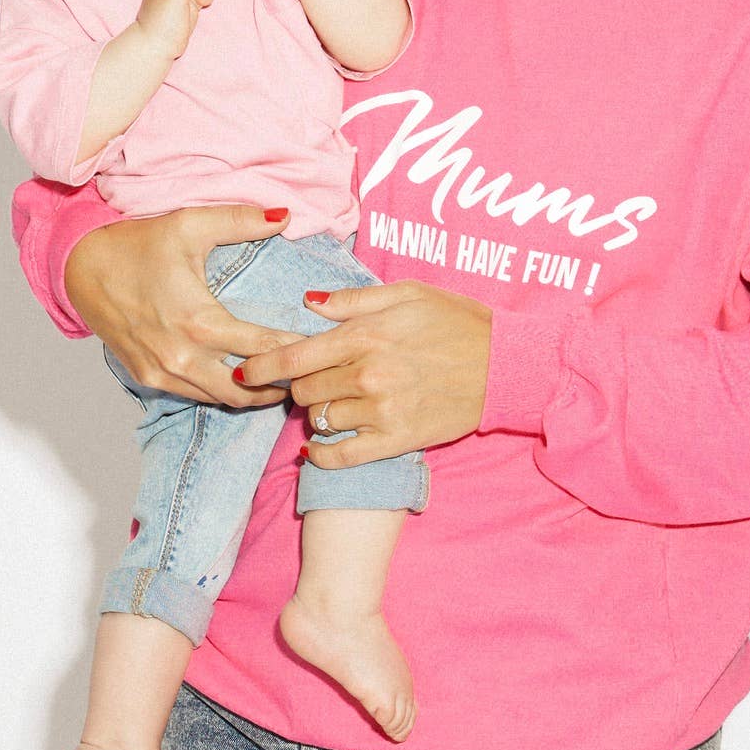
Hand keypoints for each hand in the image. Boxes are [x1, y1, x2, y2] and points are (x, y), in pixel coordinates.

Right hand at [66, 204, 297, 403]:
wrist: (80, 268)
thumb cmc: (135, 245)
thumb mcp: (189, 225)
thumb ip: (240, 221)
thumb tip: (284, 215)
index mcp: (199, 322)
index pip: (265, 348)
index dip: (297, 351)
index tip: (322, 348)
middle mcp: (182, 357)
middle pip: (246, 390)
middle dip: (279, 385)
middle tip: (305, 374)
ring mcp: (163, 373)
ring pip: (221, 400)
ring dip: (251, 394)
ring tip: (280, 381)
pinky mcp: (148, 379)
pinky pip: (194, 395)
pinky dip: (219, 392)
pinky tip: (238, 379)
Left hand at [236, 281, 493, 465]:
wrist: (505, 365)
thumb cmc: (458, 322)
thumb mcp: (408, 294)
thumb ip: (353, 299)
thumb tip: (308, 303)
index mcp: (365, 335)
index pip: (295, 356)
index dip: (262, 366)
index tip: (244, 372)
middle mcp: (368, 375)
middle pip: (303, 390)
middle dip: (298, 387)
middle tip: (312, 382)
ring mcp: (382, 411)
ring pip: (320, 421)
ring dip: (317, 415)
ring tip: (331, 405)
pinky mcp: (397, 440)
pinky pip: (343, 455)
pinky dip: (323, 454)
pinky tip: (319, 446)